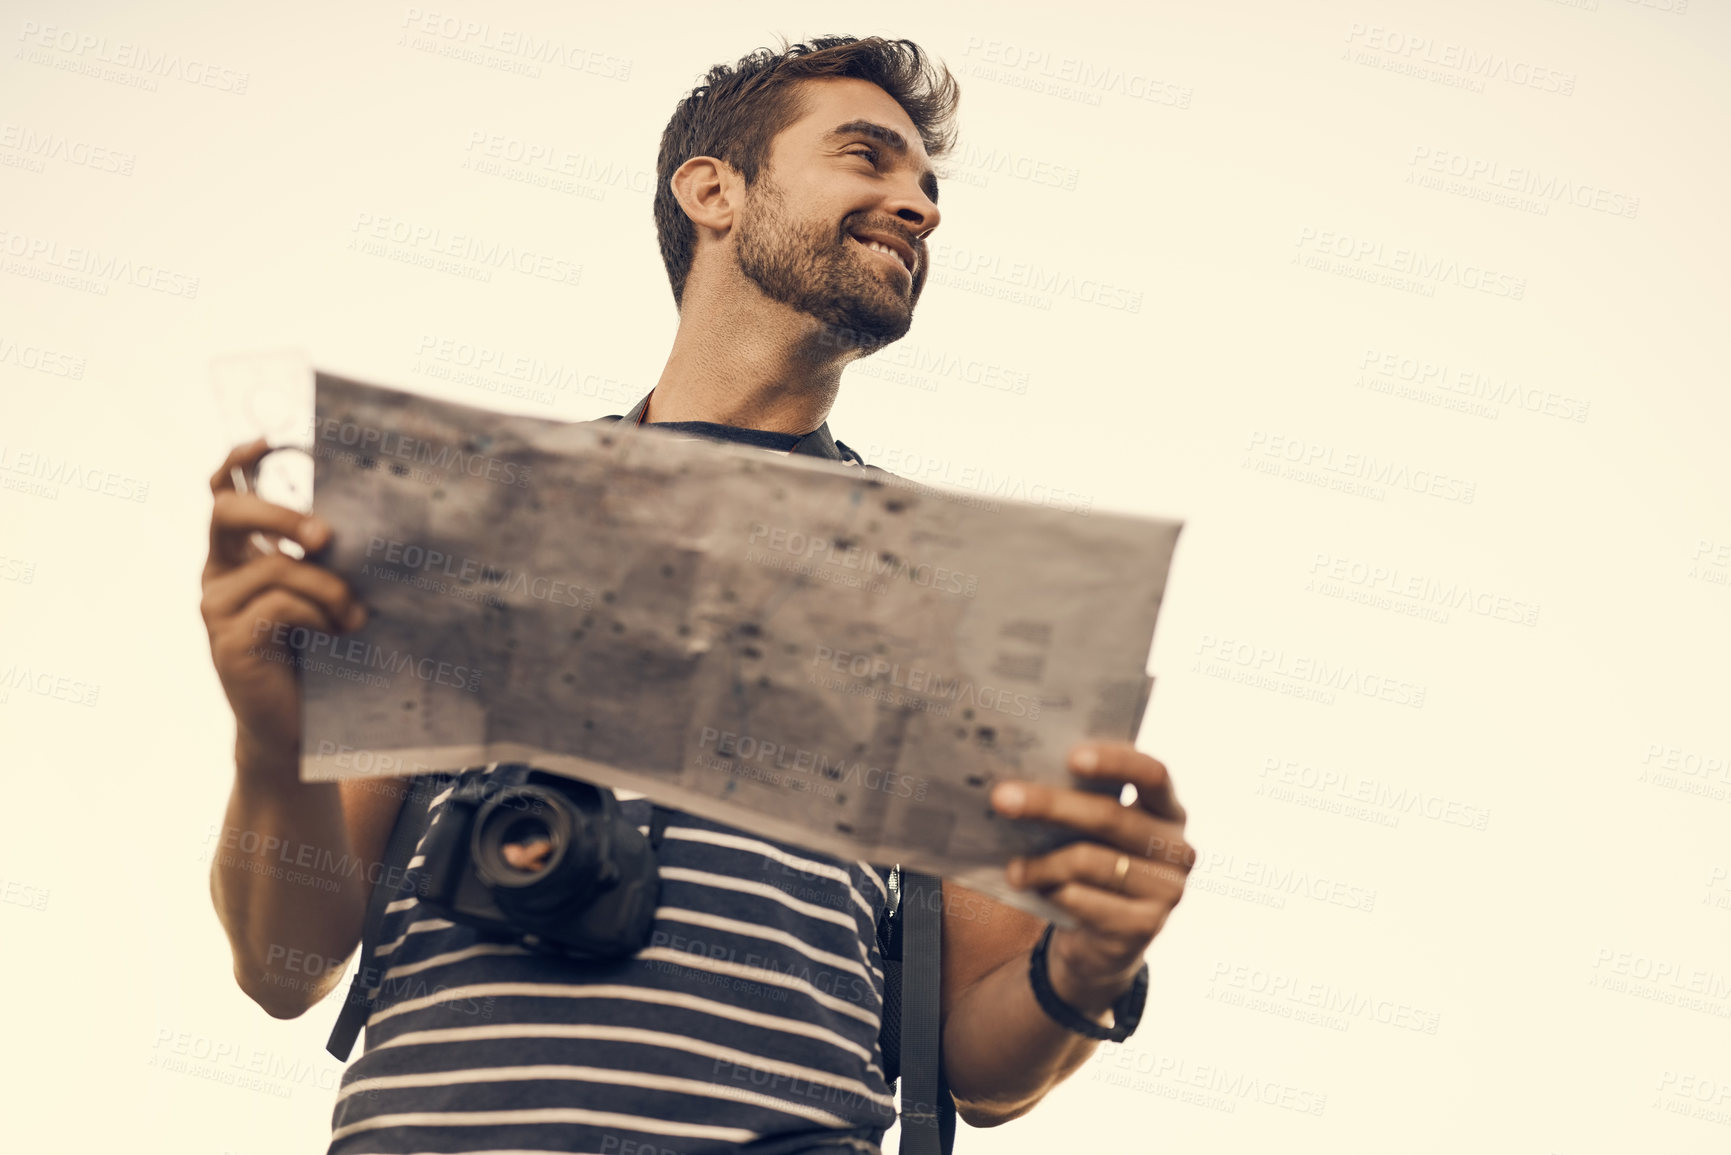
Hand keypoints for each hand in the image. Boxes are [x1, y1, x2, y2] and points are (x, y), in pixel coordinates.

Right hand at [200, 440, 365, 765]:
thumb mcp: (327, 595)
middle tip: (324, 536)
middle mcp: (218, 573)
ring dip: (327, 588)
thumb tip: (377, 517)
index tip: (270, 441)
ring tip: (355, 617)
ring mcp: (216, 607)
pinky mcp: (226, 641)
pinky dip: (317, 615)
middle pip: (227, 513)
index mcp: (238, 554)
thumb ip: (328, 559)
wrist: (300, 726)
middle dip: (279, 514)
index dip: (238, 461)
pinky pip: (278, 607)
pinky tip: (336, 634)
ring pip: (273, 567)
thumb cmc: (321, 654)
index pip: (224, 492)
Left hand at [992, 742, 1194, 1008]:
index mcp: (1168, 810)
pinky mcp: (1146, 927)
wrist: (1100, 940)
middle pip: (1112, 816)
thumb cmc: (1092, 866)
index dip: (1115, 763)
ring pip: (1091, 862)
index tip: (1070, 757)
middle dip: (1051, 804)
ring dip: (1042, 862)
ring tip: (1012, 866)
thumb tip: (1020, 781)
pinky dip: (1051, 892)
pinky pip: (1085, 901)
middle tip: (1003, 799)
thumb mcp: (1093, 832)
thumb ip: (1078, 802)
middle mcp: (1177, 848)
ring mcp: (1167, 890)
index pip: (1153, 775)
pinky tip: (1031, 889)